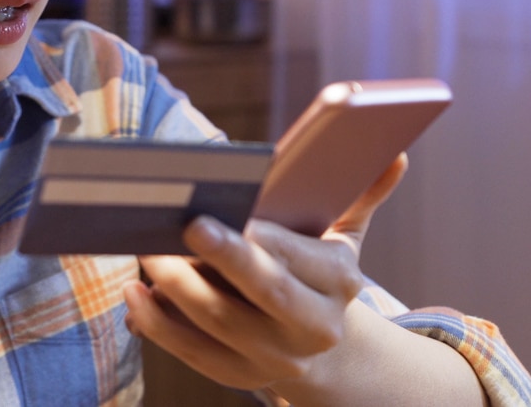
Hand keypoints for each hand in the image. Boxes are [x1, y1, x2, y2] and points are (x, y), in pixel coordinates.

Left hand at [124, 154, 407, 391]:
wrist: (323, 348)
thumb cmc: (317, 273)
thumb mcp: (343, 237)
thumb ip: (362, 194)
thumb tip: (394, 155)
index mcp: (340, 283)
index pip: (300, 257)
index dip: (266, 239)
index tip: (235, 212)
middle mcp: (313, 326)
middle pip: (265, 292)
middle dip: (226, 259)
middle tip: (186, 225)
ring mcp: (276, 357)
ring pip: (222, 323)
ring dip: (179, 288)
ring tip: (147, 250)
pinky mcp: (240, 375)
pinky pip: (194, 353)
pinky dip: (160, 326)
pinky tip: (136, 294)